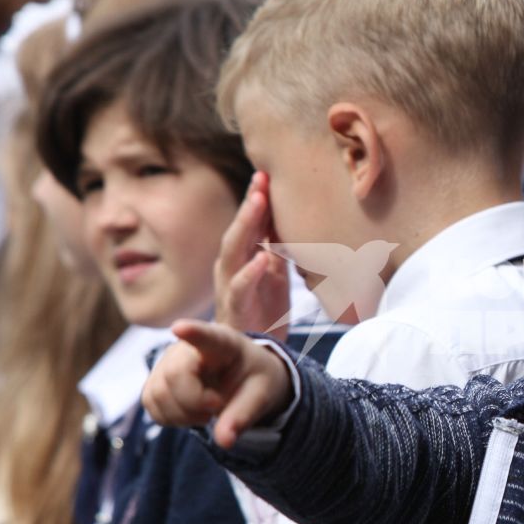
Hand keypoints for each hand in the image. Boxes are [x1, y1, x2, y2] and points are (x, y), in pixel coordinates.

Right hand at [142, 320, 291, 447]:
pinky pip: (151, 404)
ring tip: (207, 410)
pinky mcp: (155, 380)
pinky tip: (191, 412)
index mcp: (223, 344)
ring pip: (157, 393)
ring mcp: (167, 362)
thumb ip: (243, 416)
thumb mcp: (261, 397)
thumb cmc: (253, 380)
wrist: (242, 378)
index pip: (206, 336)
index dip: (192, 332)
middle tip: (217, 404)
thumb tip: (224, 441)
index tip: (179, 328)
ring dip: (182, 414)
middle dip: (194, 402)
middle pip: (174, 376)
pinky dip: (171, 418)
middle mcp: (187, 348)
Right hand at [216, 173, 290, 339]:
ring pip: (234, 251)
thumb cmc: (264, 311)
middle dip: (250, 203)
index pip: (250, 222)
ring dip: (246, 225)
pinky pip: (240, 288)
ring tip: (259, 203)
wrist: (256, 352)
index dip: (257, 198)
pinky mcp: (235, 309)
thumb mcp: (277, 274)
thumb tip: (293, 218)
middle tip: (262, 177)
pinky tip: (262, 258)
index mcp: (243, 257)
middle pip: (240, 229)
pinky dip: (250, 272)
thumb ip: (280, 248)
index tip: (268, 172)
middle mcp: (231, 268)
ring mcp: (230, 287)